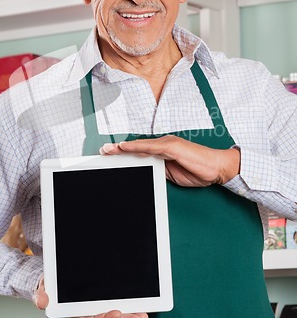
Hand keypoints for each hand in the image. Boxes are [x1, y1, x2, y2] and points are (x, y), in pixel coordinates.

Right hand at [33, 277, 147, 317]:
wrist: (52, 280)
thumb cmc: (49, 286)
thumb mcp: (43, 288)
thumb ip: (42, 294)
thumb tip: (42, 302)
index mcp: (75, 312)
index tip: (116, 314)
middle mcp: (88, 311)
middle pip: (108, 317)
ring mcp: (96, 304)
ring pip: (116, 312)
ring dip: (131, 314)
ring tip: (144, 315)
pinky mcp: (103, 296)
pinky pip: (118, 301)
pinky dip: (130, 303)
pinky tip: (142, 304)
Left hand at [100, 135, 239, 186]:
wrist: (216, 167)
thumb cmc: (197, 170)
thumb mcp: (172, 173)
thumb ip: (159, 169)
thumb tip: (145, 172)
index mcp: (163, 151)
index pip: (140, 151)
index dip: (124, 152)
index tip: (110, 155)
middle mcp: (163, 145)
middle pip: (137, 147)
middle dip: (119, 149)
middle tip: (102, 151)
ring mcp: (167, 144)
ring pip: (141, 145)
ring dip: (123, 147)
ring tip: (108, 150)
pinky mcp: (172, 146)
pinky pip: (151, 146)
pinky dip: (137, 146)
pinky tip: (125, 147)